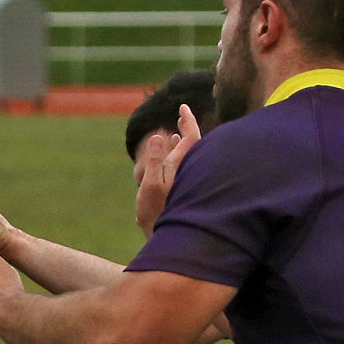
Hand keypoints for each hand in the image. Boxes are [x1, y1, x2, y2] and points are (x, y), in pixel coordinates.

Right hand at [134, 105, 201, 236]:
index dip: (188, 120)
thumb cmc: (157, 212)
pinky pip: (181, 165)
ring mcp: (186, 179)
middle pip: (191, 143)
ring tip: (173, 132)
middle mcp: (189, 170)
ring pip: (185, 155)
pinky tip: (169, 153)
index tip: (182, 106)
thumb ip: (155, 159)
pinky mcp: (181, 187)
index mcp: (184, 166)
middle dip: (185, 129)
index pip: (192, 136)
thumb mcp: (151, 184)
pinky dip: (175, 154)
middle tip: (180, 115)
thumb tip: (159, 135)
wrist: (164, 237)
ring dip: (178, 142)